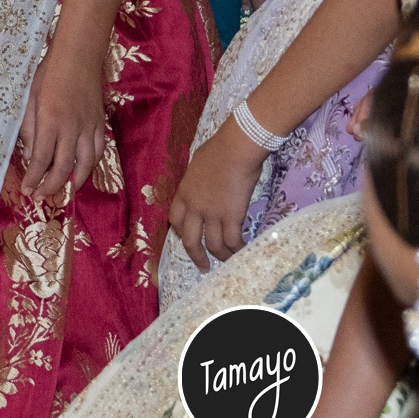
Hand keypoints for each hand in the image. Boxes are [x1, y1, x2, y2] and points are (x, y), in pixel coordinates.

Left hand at [17, 39, 105, 204]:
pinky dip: (91, 164)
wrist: (77, 58)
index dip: (34, 178)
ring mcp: (89, 127)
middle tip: (42, 197)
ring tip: (65, 189)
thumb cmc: (48, 75)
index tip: (28, 191)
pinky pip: (98, 150)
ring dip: (75, 180)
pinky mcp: (100, 124)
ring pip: (86, 163)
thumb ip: (29, 128)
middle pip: (64, 167)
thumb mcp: (29, 99)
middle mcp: (72, 128)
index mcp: (50, 121)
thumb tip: (29, 154)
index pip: (41, 159)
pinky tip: (82, 169)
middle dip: (52, 186)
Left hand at [167, 116, 268, 272]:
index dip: (180, 232)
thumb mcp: (197, 166)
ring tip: (229, 262)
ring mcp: (212, 213)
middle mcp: (194, 207)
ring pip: (213, 245)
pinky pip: (232, 241)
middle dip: (195, 256)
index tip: (186, 238)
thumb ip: (197, 181)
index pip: (175, 219)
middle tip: (203, 267)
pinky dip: (237, 249)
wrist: (234, 150)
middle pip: (189, 239)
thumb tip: (204, 183)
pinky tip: (243, 252)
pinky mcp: (232, 217)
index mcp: (183, 193)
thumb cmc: (218, 151)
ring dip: (221, 256)